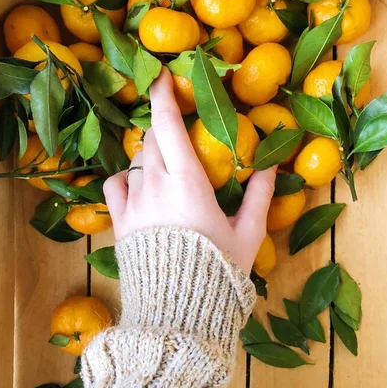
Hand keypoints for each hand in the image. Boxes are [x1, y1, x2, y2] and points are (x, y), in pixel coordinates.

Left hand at [104, 67, 275, 274]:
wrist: (177, 312)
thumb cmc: (217, 272)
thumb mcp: (247, 235)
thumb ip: (259, 197)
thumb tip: (271, 167)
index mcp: (188, 182)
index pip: (169, 126)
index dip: (163, 96)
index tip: (163, 75)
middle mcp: (155, 184)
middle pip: (152, 139)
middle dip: (164, 128)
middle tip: (178, 130)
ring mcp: (133, 203)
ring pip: (136, 162)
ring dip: (151, 156)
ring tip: (167, 168)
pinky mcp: (119, 222)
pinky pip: (115, 185)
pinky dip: (126, 177)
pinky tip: (138, 184)